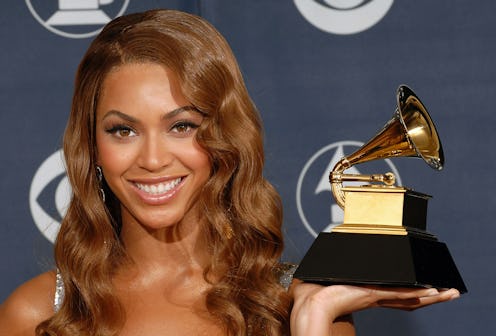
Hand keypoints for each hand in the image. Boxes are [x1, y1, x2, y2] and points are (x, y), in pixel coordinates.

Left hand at [290, 280, 459, 335]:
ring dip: (431, 295)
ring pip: (409, 298)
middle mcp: (375, 297)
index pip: (396, 295)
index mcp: (367, 294)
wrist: (312, 301)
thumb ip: (340, 266)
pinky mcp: (373, 294)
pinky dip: (418, 293)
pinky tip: (432, 291)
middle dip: (430, 296)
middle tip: (449, 292)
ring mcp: (376, 297)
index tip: (426, 289)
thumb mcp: (333, 273)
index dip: (413, 293)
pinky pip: (400, 295)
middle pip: (409, 298)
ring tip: (449, 293)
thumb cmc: (315, 291)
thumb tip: (333, 252)